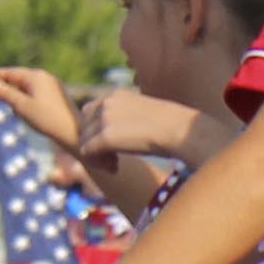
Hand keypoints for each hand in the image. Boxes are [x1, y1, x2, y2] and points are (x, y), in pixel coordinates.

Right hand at [0, 66, 84, 154]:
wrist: (73, 132)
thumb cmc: (47, 119)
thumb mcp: (21, 107)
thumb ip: (6, 94)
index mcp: (36, 76)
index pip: (11, 72)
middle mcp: (45, 77)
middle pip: (19, 78)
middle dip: (7, 87)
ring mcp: (52, 85)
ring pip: (27, 86)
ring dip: (17, 95)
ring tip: (18, 111)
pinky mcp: (56, 95)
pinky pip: (36, 93)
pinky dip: (27, 100)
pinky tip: (29, 114)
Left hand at [88, 85, 208, 159]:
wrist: (179, 130)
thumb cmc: (172, 126)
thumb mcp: (145, 114)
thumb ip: (127, 118)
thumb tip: (122, 133)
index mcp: (116, 95)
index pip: (90, 112)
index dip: (98, 131)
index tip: (116, 145)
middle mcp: (106, 103)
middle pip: (84, 126)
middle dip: (95, 143)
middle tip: (114, 160)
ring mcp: (104, 119)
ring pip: (84, 140)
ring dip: (97, 155)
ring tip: (115, 166)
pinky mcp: (105, 136)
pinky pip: (87, 151)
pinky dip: (97, 163)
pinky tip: (115, 168)